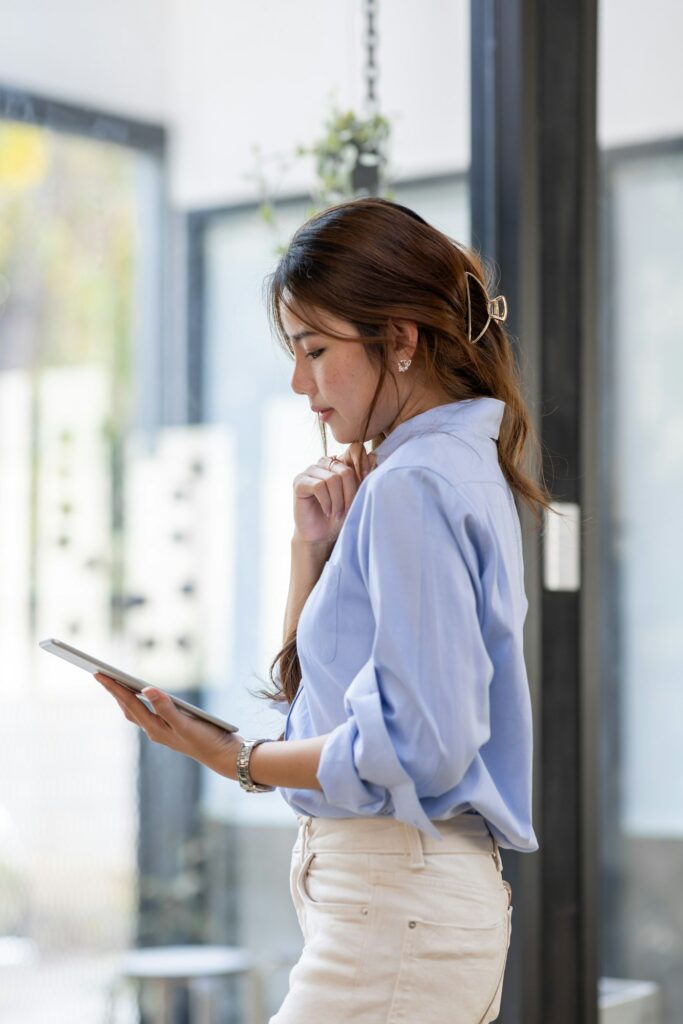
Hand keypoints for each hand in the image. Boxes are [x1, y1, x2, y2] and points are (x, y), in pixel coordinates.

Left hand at [94, 673, 245, 779]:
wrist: (224, 756)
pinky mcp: (172, 729)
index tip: (98, 673)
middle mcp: (155, 730)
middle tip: (99, 674)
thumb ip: (166, 706)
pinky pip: (148, 714)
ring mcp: (162, 731)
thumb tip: (146, 689)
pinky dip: (140, 702)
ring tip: (115, 682)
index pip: (129, 703)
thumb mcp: (186, 723)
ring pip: (136, 712)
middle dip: (114, 691)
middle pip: (128, 708)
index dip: (113, 687)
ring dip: (124, 697)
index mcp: (155, 728)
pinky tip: (143, 695)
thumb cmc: (207, 740)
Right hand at [292, 441, 377, 544]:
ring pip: (332, 479)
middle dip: (349, 494)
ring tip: (337, 513)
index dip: (362, 471)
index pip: (354, 452)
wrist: (322, 535)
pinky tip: (327, 511)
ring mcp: (310, 471)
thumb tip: (373, 455)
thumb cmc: (340, 515)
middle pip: (345, 471)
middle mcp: (324, 462)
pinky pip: (318, 486)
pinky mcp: (299, 482)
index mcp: (339, 462)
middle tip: (347, 509)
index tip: (364, 490)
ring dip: (338, 501)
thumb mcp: (357, 495)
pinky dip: (327, 502)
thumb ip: (364, 475)